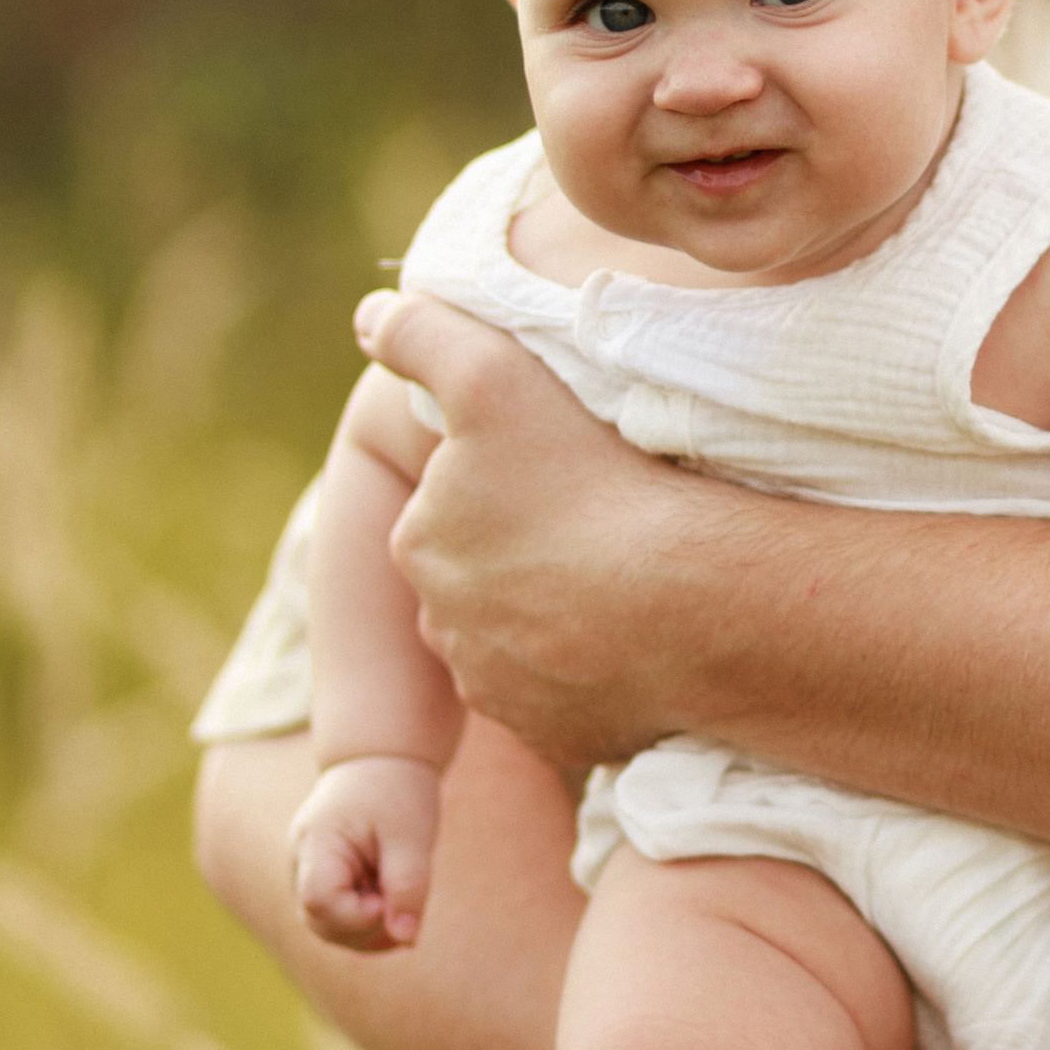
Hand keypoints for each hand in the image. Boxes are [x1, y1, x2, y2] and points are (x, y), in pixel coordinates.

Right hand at [289, 753, 442, 950]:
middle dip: (366, 929)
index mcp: (317, 842)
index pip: (319, 900)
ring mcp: (308, 873)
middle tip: (403, 904)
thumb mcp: (411, 835)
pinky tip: (394, 913)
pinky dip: (367, 923)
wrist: (379, 760)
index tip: (390, 900)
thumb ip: (408, 886)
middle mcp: (302, 862)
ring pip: (328, 927)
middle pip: (320, 922)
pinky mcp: (323, 881)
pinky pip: (338, 917)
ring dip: (368, 930)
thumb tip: (406, 940)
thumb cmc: (396, 792)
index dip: (356, 915)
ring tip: (402, 904)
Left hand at [355, 289, 698, 769]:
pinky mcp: (564, 735)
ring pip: (522, 643)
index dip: (502, 490)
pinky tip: (641, 636)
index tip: (557, 476)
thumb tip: (368, 315)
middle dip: (521, 560)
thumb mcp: (492, 376)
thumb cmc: (586, 481)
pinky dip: (595, 672)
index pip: (450, 513)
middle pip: (480, 582)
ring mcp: (505, 689)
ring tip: (625, 582)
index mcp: (423, 545)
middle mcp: (446, 629)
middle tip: (594, 526)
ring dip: (556, 617)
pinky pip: (572, 698)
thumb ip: (423, 336)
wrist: (681, 606)